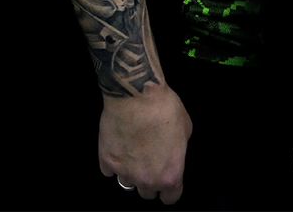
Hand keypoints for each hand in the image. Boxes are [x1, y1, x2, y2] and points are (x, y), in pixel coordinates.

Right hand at [99, 82, 191, 203]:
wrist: (137, 95)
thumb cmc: (162, 108)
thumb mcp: (185, 129)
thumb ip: (179, 148)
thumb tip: (173, 148)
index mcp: (170, 175)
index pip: (170, 198)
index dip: (169, 189)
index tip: (166, 181)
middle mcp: (147, 179)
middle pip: (147, 193)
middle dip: (149, 180)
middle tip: (150, 160)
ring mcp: (125, 171)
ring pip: (127, 184)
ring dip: (130, 173)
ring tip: (133, 153)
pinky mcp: (107, 160)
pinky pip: (108, 170)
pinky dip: (113, 161)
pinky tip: (119, 147)